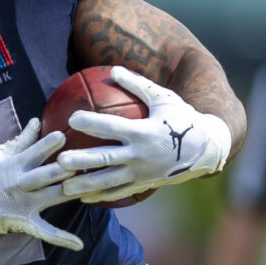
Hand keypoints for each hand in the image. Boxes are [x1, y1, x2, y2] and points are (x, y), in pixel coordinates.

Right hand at [0, 118, 82, 251]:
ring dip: (72, 192)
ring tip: (92, 186)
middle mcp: (21, 184)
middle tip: (83, 162)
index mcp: (14, 165)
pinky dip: (62, 239)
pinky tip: (79, 244)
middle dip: (64, 170)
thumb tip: (36, 120)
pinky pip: (45, 232)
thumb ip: (22, 140)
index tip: (63, 135)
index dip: (48, 144)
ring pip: (53, 197)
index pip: (33, 152)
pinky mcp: (25, 222)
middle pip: (46, 176)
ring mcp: (24, 204)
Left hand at [58, 66, 230, 203]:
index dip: (91, 123)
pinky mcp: (144, 185)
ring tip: (63, 187)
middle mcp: (140, 155)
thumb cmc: (182, 119)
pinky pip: (119, 193)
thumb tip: (113, 68)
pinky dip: (100, 196)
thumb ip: (137, 84)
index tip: (71, 119)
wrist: (206, 149)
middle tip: (59, 160)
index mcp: (143, 132)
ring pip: (108, 181)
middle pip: (105, 158)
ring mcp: (141, 173)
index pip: (111, 127)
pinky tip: (82, 197)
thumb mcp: (163, 98)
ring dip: (84, 184)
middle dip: (81, 160)